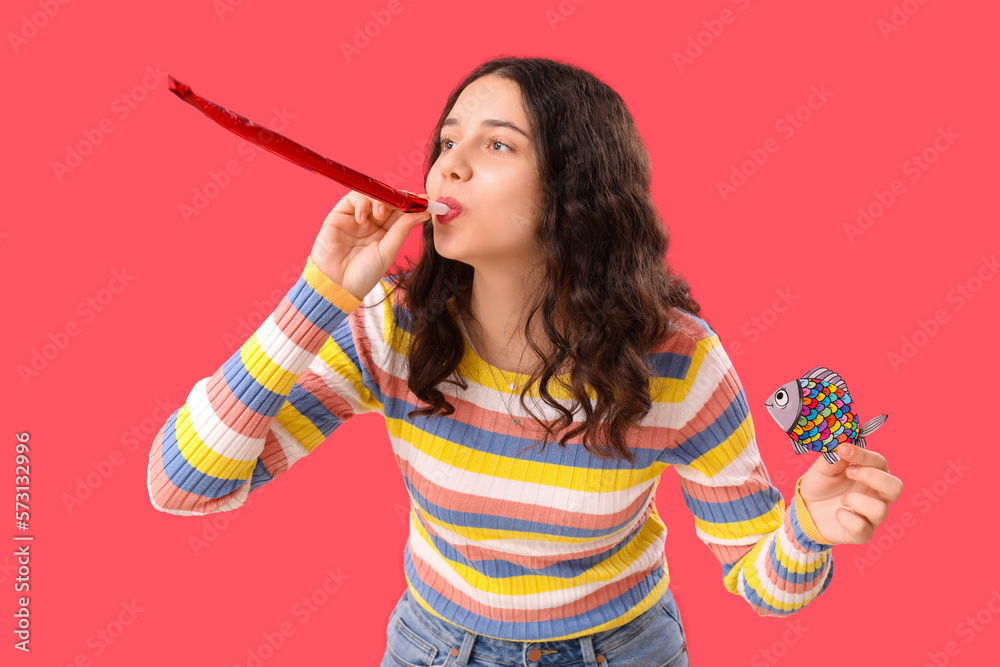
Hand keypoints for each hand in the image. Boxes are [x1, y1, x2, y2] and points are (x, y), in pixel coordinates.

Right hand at [310, 190, 430, 299]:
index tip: (424, 200)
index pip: (401, 212)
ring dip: (380, 200)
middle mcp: (372, 223)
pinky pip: (354, 198)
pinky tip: (362, 218)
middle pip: (388, 200)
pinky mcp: (340, 214)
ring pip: (372, 195)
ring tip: (380, 214)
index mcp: (386, 233)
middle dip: (398, 198)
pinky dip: (362, 203)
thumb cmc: (363, 273)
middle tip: (406, 201)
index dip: (412, 204)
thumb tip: (423, 213)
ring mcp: (357, 217)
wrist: (337, 283)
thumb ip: (403, 229)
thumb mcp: (388, 251)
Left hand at [797, 443, 903, 544]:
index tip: (844, 450)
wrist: (807, 508)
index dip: (864, 455)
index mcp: (872, 475)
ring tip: (842, 498)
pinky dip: (846, 518)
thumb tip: (842, 449)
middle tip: (848, 472)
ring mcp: (872, 516)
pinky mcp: (862, 533)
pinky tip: (837, 513)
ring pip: (880, 511)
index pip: (880, 463)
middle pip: (896, 487)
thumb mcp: (822, 468)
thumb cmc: (821, 485)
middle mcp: (877, 495)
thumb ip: (834, 459)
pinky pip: (863, 529)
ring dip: (857, 501)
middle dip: (872, 477)